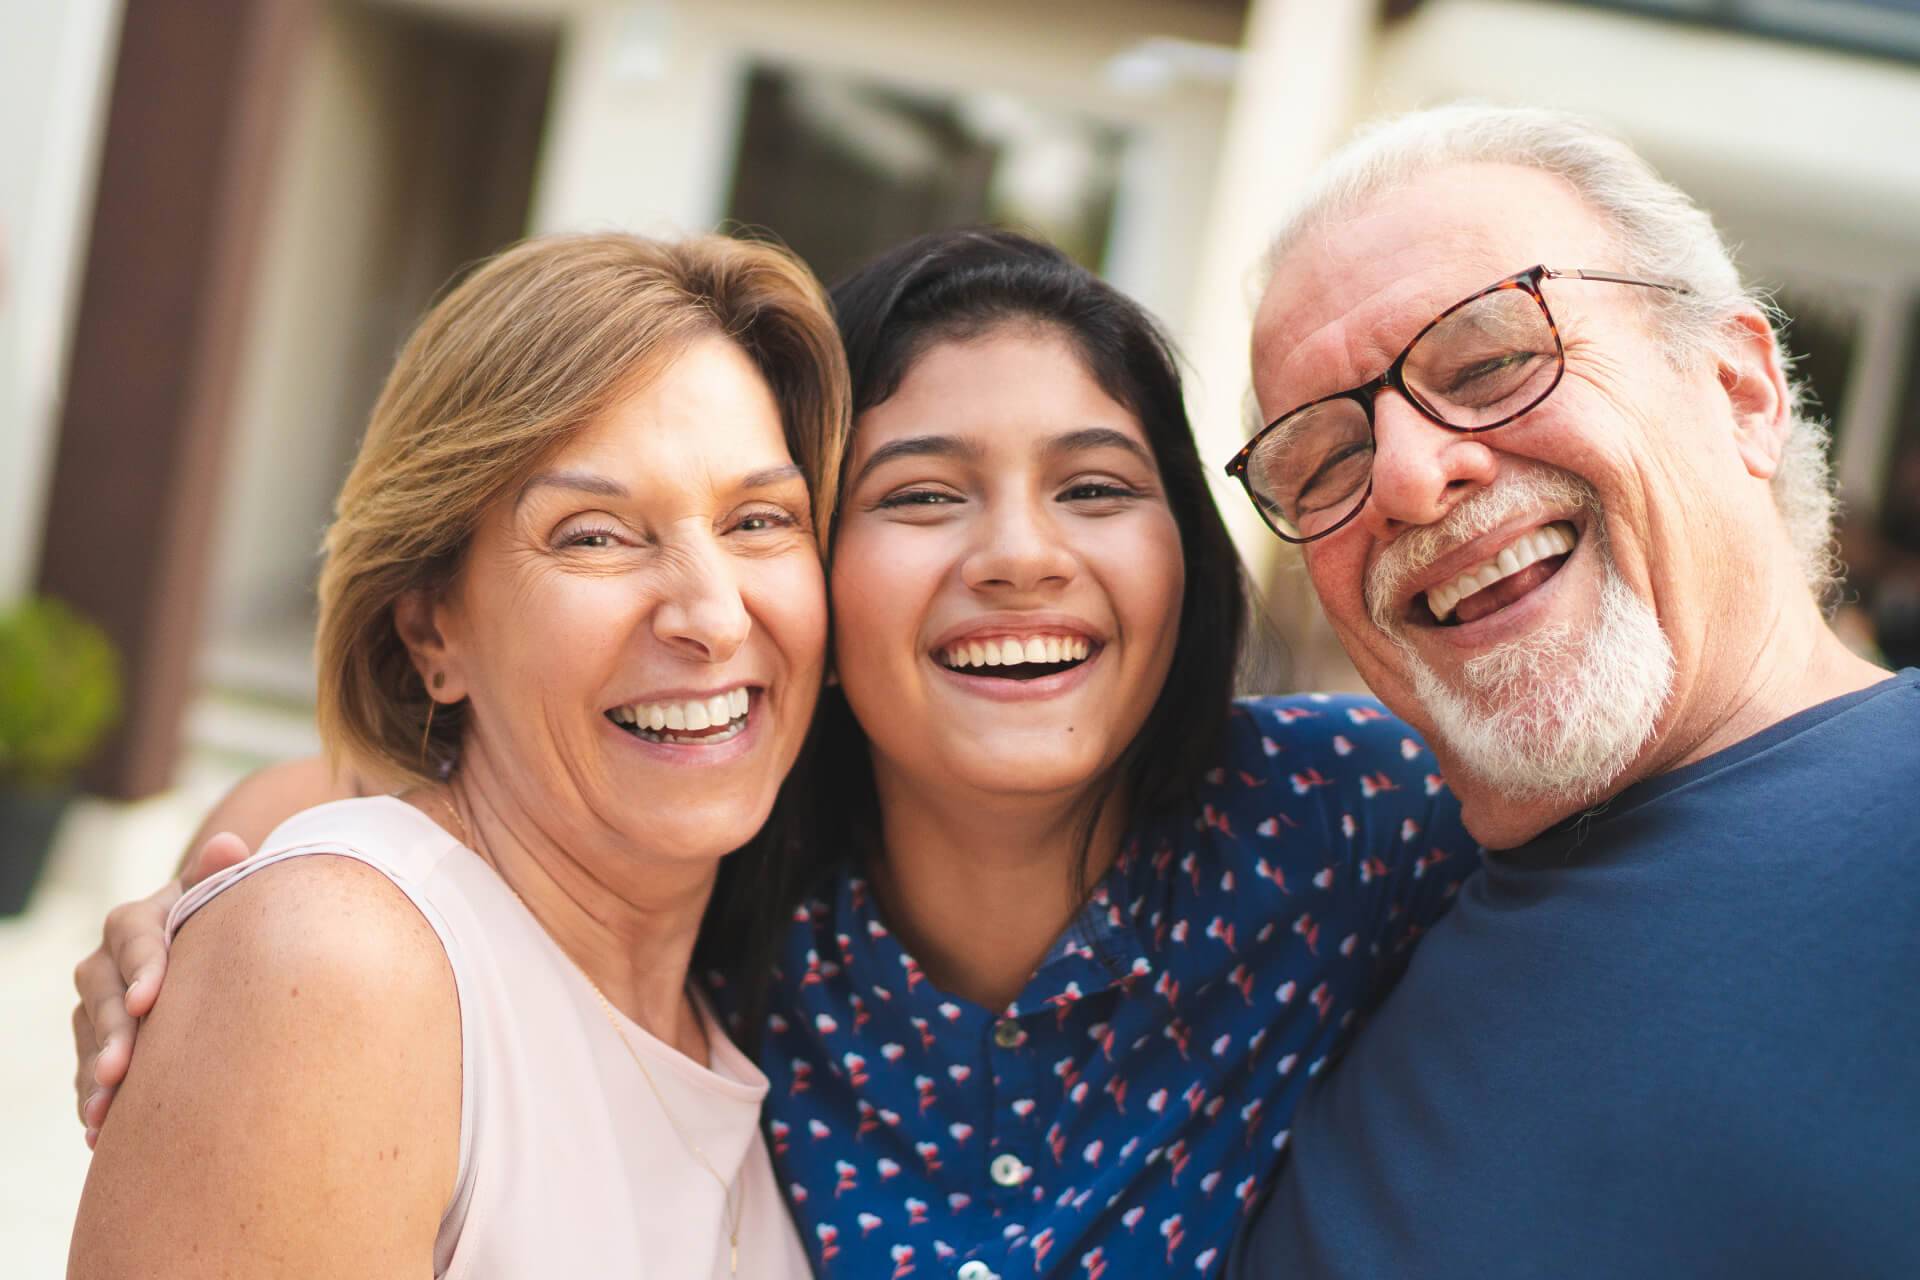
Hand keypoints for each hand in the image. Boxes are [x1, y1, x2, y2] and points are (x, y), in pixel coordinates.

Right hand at [71, 832, 251, 1144]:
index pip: (132, 934)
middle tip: (120, 1071)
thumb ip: (222, 876)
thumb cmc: (225, 921)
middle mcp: (110, 961)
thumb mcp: (224, 896)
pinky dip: (94, 1101)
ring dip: (94, 1078)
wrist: (214, 956)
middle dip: (110, 1034)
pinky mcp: (99, 1044)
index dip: (141, 966)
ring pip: (88, 1039)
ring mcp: (99, 1005)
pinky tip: (102, 1133)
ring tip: (104, 1114)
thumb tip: (231, 844)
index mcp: (141, 919)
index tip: (147, 1001)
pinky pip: (87, 1072)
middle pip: (99, 994)